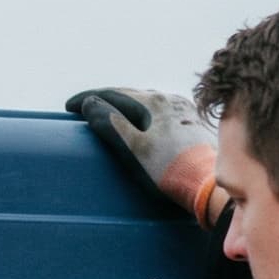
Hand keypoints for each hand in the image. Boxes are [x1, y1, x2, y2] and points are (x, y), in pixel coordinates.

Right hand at [65, 87, 222, 226]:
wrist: (209, 185)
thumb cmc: (169, 170)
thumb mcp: (132, 148)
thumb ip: (109, 123)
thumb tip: (91, 104)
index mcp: (152, 102)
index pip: (111, 93)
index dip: (87, 99)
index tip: (69, 107)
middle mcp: (169, 99)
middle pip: (129, 95)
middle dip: (105, 100)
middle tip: (85, 109)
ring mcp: (183, 110)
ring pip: (146, 103)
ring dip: (125, 107)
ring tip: (110, 116)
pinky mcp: (192, 123)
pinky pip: (161, 113)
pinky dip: (143, 115)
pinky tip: (142, 125)